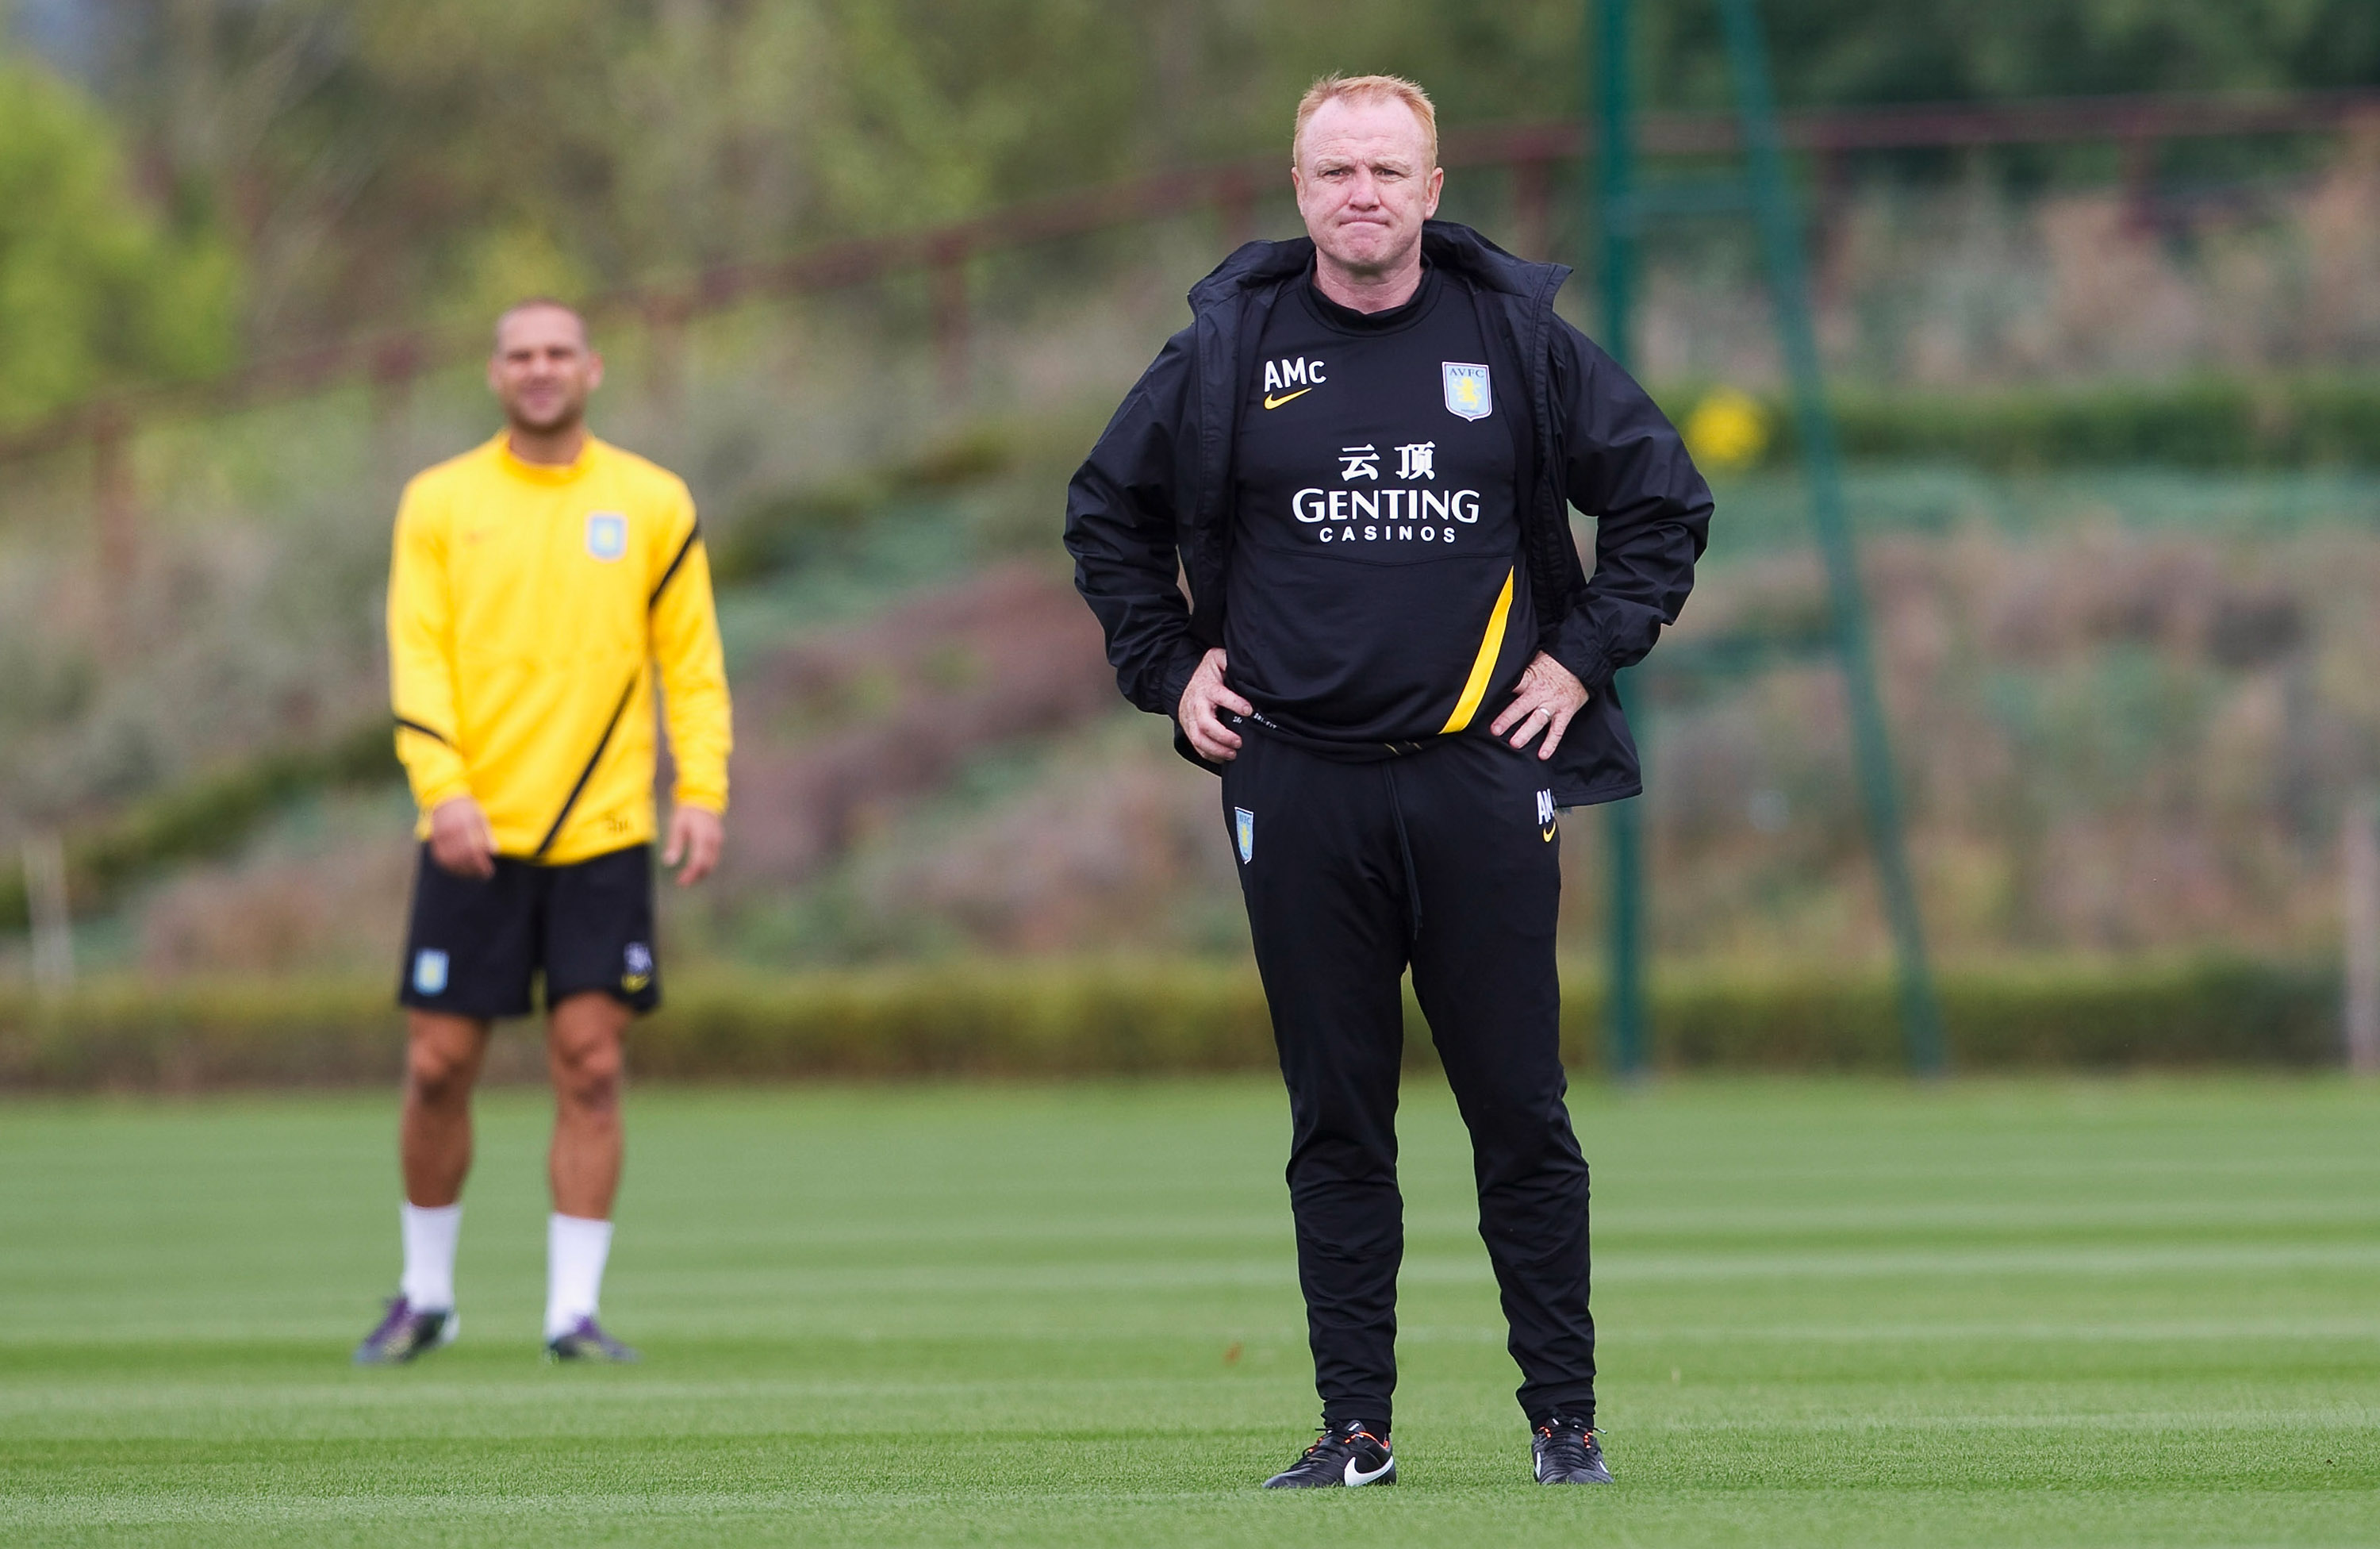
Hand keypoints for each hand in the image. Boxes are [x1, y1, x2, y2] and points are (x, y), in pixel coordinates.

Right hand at [428, 796, 497, 878]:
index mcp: (465, 823)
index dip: (481, 863)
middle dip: (474, 869)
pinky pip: (440, 857)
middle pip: (463, 856)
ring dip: (462, 870)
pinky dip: (450, 866)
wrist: (444, 797)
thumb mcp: (480, 817)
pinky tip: (459, 869)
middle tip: (483, 874)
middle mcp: (452, 830)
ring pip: (450, 860)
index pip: (474, 849)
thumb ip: (486, 834)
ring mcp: (441, 835)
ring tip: (472, 873)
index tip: (489, 871)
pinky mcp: (434, 839)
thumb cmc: (466, 809)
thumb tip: (494, 851)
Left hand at [663, 803, 723, 886]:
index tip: (681, 881)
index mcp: (703, 838)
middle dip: (695, 876)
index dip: (690, 874)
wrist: (702, 799)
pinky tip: (695, 868)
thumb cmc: (687, 813)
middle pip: (707, 866)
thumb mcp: (677, 826)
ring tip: (688, 877)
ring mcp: (718, 841)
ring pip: (712, 864)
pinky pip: (713, 858)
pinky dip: (705, 866)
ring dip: (701, 873)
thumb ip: (675, 844)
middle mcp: (713, 841)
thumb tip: (668, 862)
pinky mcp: (718, 841)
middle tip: (682, 882)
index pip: (698, 862)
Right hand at [1178, 647, 1252, 762]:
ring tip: (1233, 754)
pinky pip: (1197, 747)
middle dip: (1223, 736)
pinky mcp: (1190, 730)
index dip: (1234, 704)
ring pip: (1199, 739)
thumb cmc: (1205, 674)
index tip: (1248, 710)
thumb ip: (1227, 659)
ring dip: (1217, 750)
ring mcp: (1191, 720)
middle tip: (1239, 742)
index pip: (1220, 696)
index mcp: (1207, 688)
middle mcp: (1197, 706)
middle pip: (1206, 725)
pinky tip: (1224, 758)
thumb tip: (1243, 662)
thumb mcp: (1215, 659)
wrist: (1181, 683)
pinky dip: (1210, 755)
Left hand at [1490, 652, 1589, 760]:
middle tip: (1495, 730)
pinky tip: (1543, 755)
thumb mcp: (1534, 659)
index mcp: (1530, 678)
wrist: (1581, 662)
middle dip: (1508, 718)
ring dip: (1526, 732)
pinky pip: (1558, 730)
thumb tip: (1500, 667)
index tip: (1484, 703)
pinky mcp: (1565, 712)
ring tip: (1515, 744)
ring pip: (1537, 720)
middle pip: (1521, 707)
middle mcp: (1540, 693)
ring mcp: (1553, 704)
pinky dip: (1551, 743)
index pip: (1511, 686)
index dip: (1497, 693)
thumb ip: (1519, 670)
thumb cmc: (1555, 661)